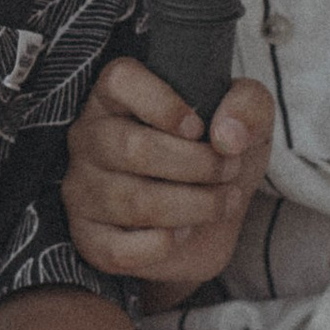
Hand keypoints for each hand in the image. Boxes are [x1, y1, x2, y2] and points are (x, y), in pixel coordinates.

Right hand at [65, 57, 273, 291]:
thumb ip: (248, 106)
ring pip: (134, 201)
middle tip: (229, 170)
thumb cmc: (216, 155)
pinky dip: (163, 245)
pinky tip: (183, 233)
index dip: (163, 104)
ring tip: (221, 202)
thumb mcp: (247, 120)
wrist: (211, 219)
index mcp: (116, 95)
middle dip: (198, 164)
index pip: (119, 80)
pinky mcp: (88, 238)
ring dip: (194, 206)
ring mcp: (81, 189)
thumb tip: (228, 135)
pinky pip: (118, 249)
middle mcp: (88, 137)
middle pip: (133, 148)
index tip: (199, 129)